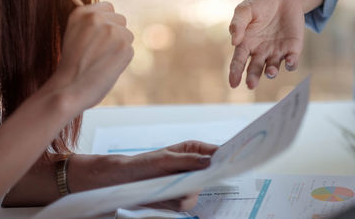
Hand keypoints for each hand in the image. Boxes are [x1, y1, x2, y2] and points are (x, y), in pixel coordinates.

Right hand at [43, 2, 133, 112]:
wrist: (69, 89)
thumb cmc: (70, 67)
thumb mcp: (74, 36)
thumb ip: (91, 26)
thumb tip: (113, 22)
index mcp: (82, 13)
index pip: (108, 7)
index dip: (107, 22)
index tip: (102, 35)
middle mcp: (98, 18)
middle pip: (121, 20)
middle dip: (116, 34)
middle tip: (101, 52)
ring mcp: (112, 31)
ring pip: (128, 35)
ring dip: (120, 47)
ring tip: (101, 61)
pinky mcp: (124, 47)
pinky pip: (130, 50)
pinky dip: (122, 60)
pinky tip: (107, 68)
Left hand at [68, 141, 217, 210]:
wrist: (123, 180)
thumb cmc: (143, 163)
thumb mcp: (165, 158)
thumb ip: (188, 160)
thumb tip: (209, 161)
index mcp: (193, 150)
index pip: (216, 153)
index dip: (225, 157)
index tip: (230, 162)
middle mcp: (193, 166)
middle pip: (211, 175)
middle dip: (203, 180)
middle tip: (192, 179)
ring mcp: (186, 183)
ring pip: (198, 193)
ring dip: (185, 192)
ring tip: (168, 187)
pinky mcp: (178, 197)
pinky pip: (186, 203)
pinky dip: (176, 201)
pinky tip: (164, 195)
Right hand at [228, 0, 304, 88]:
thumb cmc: (260, 4)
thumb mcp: (245, 9)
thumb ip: (238, 23)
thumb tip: (234, 42)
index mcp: (246, 44)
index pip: (238, 61)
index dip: (235, 73)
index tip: (233, 83)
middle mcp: (260, 52)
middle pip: (255, 69)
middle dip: (253, 78)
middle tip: (251, 84)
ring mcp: (276, 52)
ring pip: (272, 68)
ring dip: (271, 72)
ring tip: (270, 72)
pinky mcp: (292, 49)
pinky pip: (291, 61)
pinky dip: (291, 63)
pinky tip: (289, 62)